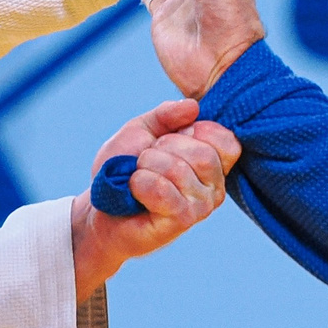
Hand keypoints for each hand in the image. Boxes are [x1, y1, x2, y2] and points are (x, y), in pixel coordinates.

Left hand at [70, 98, 241, 294]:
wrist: (101, 207)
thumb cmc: (125, 169)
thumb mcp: (143, 130)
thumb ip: (167, 114)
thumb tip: (194, 107)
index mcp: (214, 163)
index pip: (226, 140)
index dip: (192, 131)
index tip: (167, 141)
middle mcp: (215, 187)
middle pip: (203, 153)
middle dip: (163, 148)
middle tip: (146, 161)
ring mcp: (202, 206)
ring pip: (179, 170)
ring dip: (146, 166)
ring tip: (137, 176)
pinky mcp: (182, 220)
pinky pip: (162, 190)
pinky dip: (140, 183)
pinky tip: (134, 190)